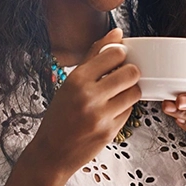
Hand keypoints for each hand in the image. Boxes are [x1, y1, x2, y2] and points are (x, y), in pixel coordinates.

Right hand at [28, 28, 141, 178]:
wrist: (50, 153)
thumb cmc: (60, 115)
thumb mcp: (70, 82)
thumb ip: (94, 56)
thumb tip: (117, 33)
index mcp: (76, 79)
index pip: (114, 54)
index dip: (121, 54)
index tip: (118, 57)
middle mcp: (89, 96)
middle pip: (131, 72)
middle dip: (131, 72)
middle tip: (123, 76)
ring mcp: (101, 116)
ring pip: (134, 92)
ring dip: (130, 90)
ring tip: (118, 93)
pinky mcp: (110, 131)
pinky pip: (129, 111)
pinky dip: (124, 108)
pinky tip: (111, 110)